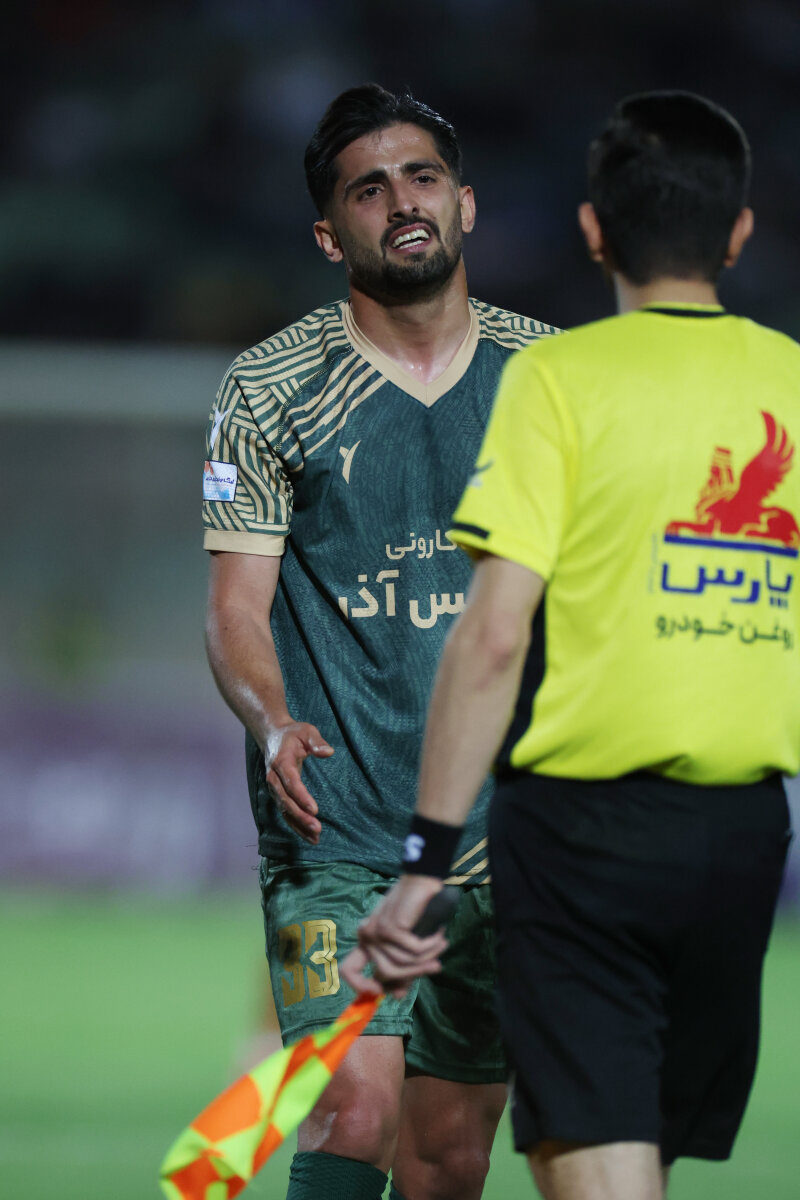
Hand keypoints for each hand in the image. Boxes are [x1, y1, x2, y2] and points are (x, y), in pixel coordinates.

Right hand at [265, 722, 333, 843]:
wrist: (273, 736)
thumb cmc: (293, 734)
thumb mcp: (306, 731)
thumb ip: (317, 742)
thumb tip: (328, 752)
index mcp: (281, 762)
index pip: (291, 783)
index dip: (301, 797)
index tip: (314, 810)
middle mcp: (274, 778)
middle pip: (286, 801)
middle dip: (300, 816)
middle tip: (317, 828)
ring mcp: (274, 788)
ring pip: (284, 811)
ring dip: (299, 825)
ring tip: (315, 838)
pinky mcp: (278, 794)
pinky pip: (285, 813)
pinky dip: (296, 825)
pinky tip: (309, 836)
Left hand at [341, 876, 448, 998]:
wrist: (421, 881)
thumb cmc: (414, 911)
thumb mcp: (406, 944)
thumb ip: (401, 969)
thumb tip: (396, 996)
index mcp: (366, 941)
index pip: (348, 970)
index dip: (361, 987)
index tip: (380, 992)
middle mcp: (366, 936)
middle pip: (386, 973)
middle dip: (414, 972)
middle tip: (435, 965)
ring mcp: (376, 931)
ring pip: (400, 964)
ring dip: (427, 958)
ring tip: (441, 944)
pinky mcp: (390, 927)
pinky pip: (413, 951)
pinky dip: (430, 945)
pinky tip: (439, 935)